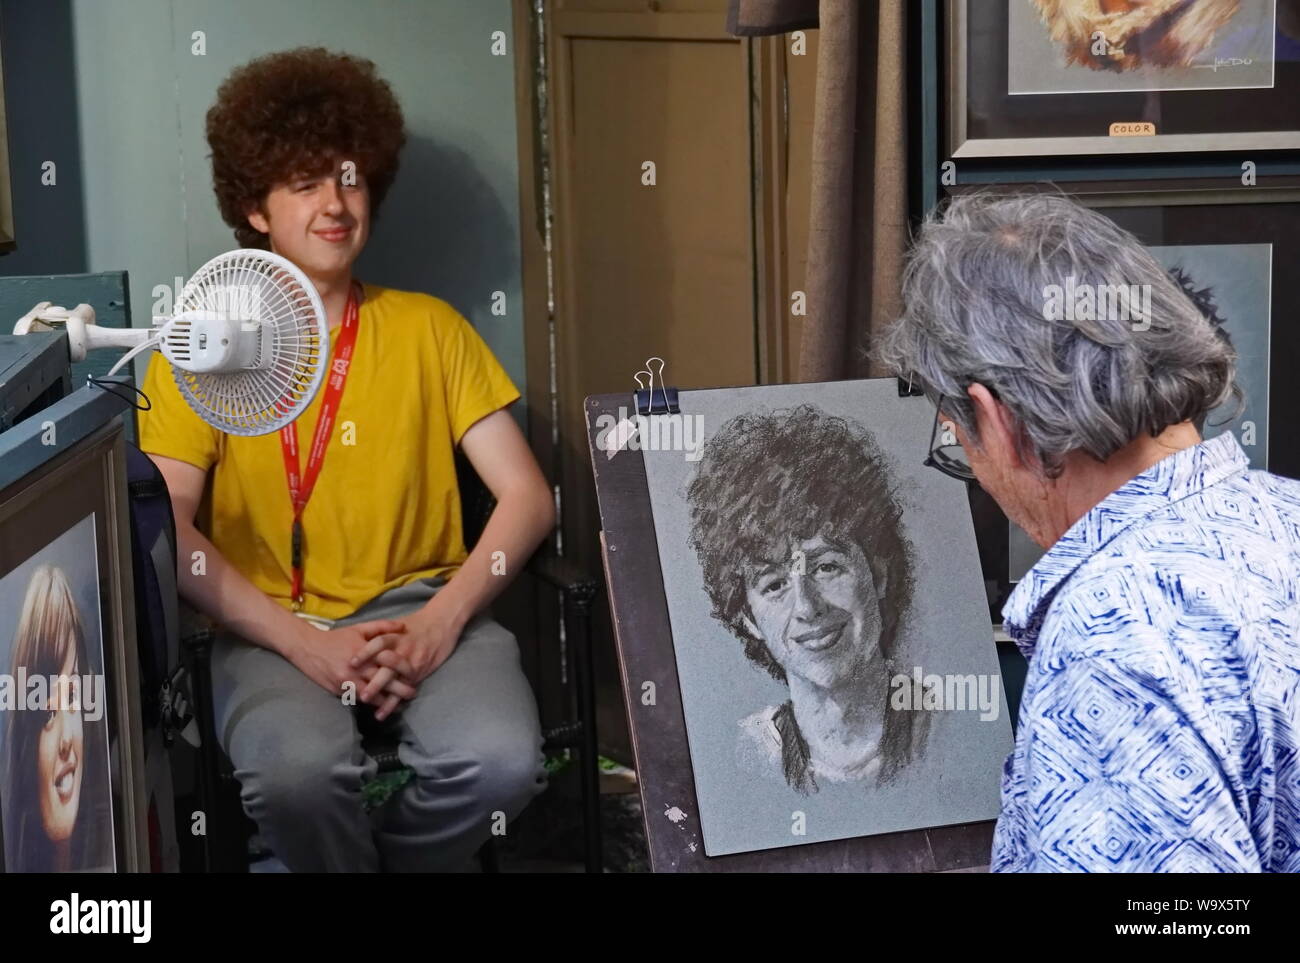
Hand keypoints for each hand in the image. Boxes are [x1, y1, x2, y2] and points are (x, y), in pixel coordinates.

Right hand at [287, 617, 410, 708]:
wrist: (307, 647)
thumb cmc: (336, 638)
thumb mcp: (359, 628)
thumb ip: (382, 627)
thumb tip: (404, 627)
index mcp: (364, 652)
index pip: (387, 663)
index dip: (403, 670)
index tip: (416, 674)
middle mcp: (356, 668)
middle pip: (382, 682)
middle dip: (398, 691)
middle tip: (412, 694)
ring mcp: (347, 681)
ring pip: (370, 696)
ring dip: (385, 702)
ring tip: (399, 706)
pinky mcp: (339, 690)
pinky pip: (357, 700)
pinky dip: (369, 703)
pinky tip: (379, 708)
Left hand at [350, 607, 462, 715]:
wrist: (442, 623)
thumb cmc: (418, 624)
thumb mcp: (398, 624)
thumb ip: (382, 631)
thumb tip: (359, 641)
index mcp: (396, 636)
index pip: (379, 644)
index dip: (366, 653)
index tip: (352, 663)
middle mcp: (404, 651)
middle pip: (388, 668)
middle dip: (375, 682)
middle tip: (361, 693)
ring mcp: (412, 663)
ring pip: (396, 682)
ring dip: (382, 695)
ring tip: (368, 705)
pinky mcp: (418, 673)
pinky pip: (404, 690)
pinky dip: (392, 703)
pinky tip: (382, 713)